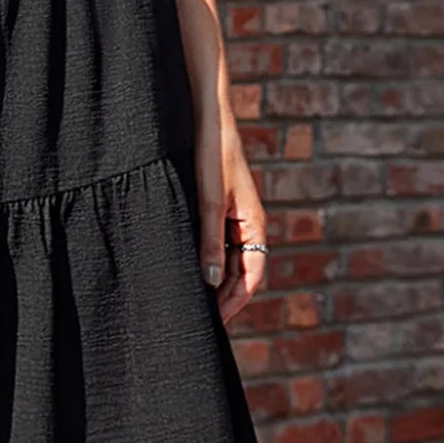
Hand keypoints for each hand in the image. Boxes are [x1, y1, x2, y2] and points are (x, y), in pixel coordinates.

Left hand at [194, 114, 266, 326]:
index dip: (234, 303)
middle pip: (241, 274)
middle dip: (224, 299)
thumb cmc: (213, 155)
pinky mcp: (218, 210)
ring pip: (228, 262)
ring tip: (192, 305)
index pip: (252, 277)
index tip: (214, 325)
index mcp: (255, 225)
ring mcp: (234, 219)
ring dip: (215, 283)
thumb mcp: (209, 203)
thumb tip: (213, 282)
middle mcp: (248, 226)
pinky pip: (217, 246)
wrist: (207, 118)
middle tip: (200, 323)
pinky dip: (206, 263)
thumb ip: (210, 242)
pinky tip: (188, 274)